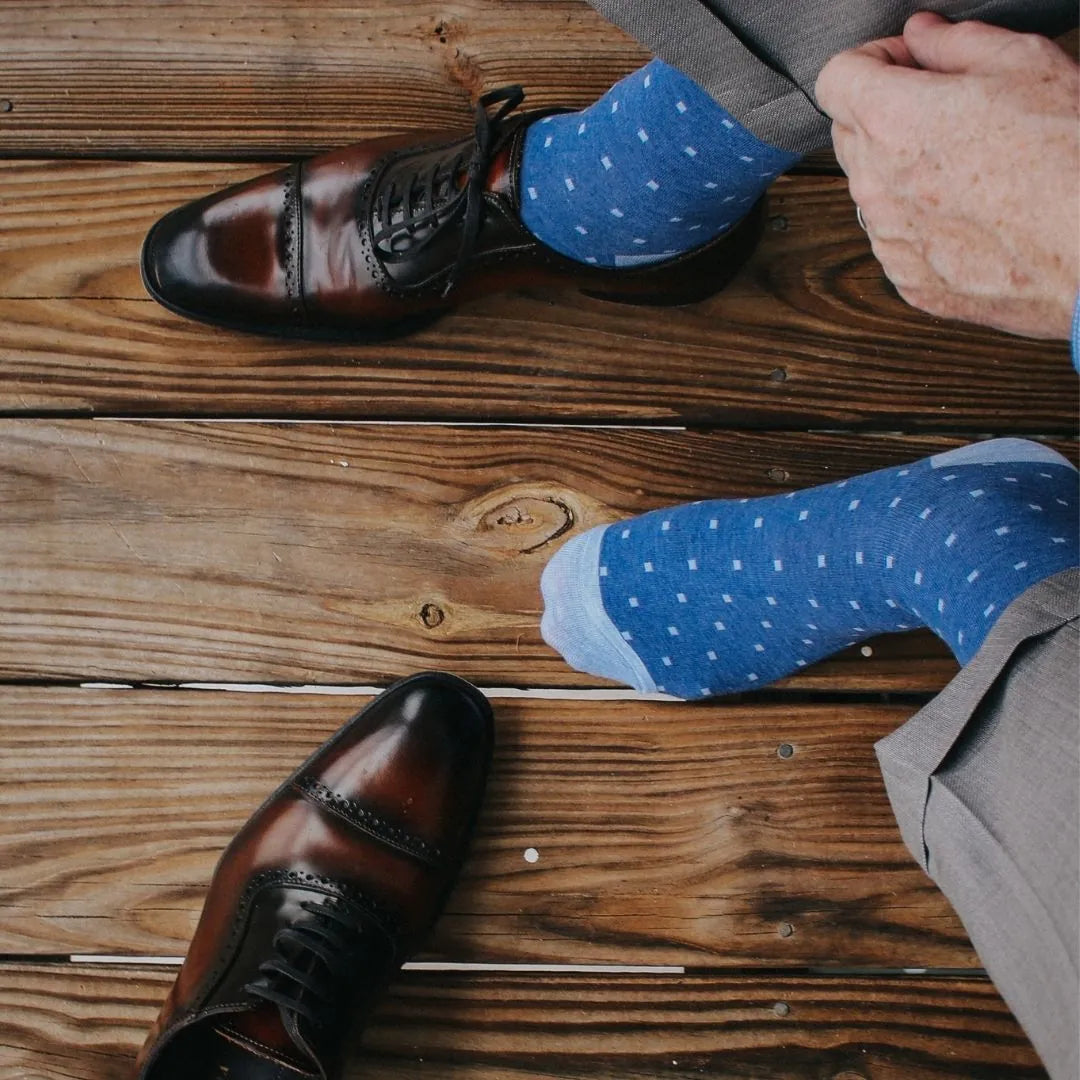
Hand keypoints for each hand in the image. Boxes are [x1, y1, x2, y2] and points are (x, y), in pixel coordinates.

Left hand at [816, 13, 1078, 339]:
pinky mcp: (909, 280)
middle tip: (943, 111)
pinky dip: (923, 225)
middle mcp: (876, 185)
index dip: (870, 62)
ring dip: (903, 173)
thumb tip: (923, 35)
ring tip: (970, 168)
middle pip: (848, 136)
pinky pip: (898, 242)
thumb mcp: (1024, 65)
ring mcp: (889, 239)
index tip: (905, 65)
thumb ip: (956, 43)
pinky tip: (973, 215)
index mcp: (892, 122)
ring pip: (872, 193)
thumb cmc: (1066, 155)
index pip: (835, 79)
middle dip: (883, 115)